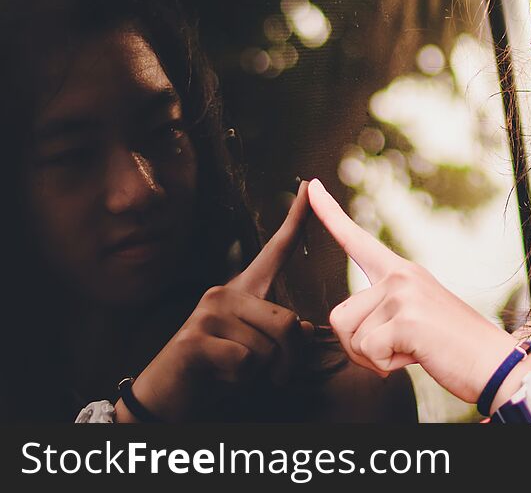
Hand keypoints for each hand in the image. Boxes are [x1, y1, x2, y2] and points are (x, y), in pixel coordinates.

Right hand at [119, 180, 313, 421]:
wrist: (168, 398)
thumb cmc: (219, 371)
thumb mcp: (260, 352)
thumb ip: (283, 336)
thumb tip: (305, 327)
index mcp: (243, 290)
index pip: (276, 250)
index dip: (295, 219)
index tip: (309, 186)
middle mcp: (225, 292)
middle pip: (288, 322)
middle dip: (288, 360)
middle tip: (273, 377)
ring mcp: (207, 312)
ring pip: (269, 347)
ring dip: (261, 372)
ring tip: (232, 370)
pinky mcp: (194, 337)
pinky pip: (245, 362)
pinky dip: (239, 379)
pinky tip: (216, 374)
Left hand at [307, 178, 530, 404]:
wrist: (496, 365)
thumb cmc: (453, 350)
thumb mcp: (413, 320)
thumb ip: (382, 313)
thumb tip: (349, 330)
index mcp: (401, 272)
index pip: (357, 239)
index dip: (329, 215)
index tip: (312, 188)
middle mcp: (400, 275)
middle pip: (339, 317)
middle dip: (358, 347)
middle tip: (399, 350)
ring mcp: (404, 293)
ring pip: (350, 337)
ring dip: (373, 358)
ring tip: (411, 351)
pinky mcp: (407, 319)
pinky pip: (368, 352)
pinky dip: (387, 366)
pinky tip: (417, 356)